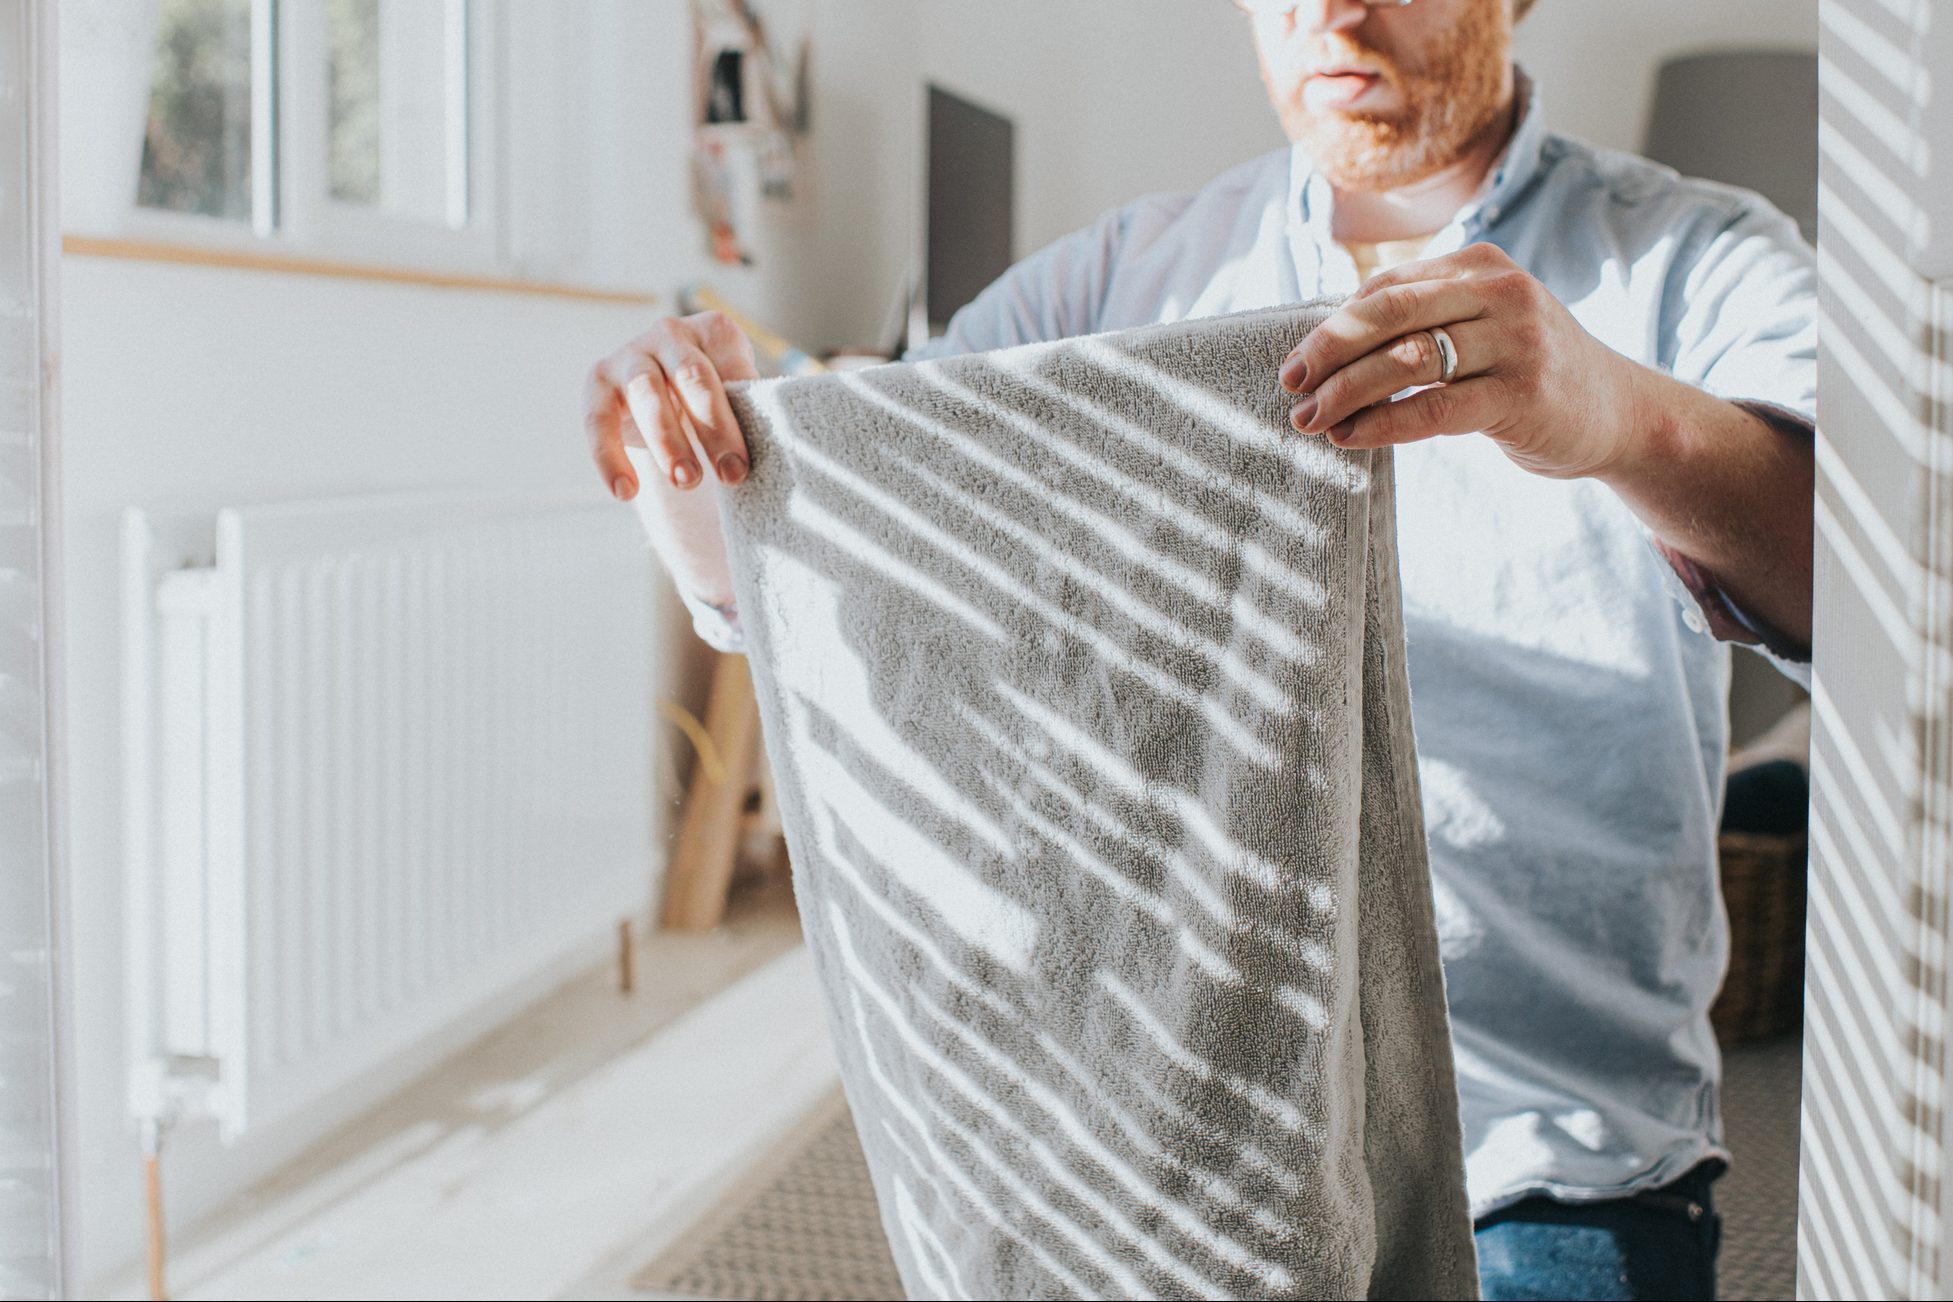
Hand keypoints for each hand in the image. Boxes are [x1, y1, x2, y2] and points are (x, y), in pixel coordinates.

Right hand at [584, 311, 758, 603]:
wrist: (668, 409)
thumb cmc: (716, 407)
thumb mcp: (737, 403)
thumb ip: (751, 411)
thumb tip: (786, 448)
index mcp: (715, 331)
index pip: (728, 370)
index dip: (737, 419)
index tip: (745, 468)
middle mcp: (670, 332)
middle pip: (692, 378)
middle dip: (712, 430)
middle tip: (730, 477)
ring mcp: (631, 353)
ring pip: (647, 394)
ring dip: (667, 441)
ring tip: (686, 482)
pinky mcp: (598, 381)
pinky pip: (598, 419)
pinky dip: (609, 457)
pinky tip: (626, 493)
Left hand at [1278, 242, 1641, 479]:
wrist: (1619, 412)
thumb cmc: (1527, 371)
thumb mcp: (1482, 326)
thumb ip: (1423, 321)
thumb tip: (1326, 342)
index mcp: (1481, 266)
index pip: (1386, 289)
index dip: (1331, 326)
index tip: (1294, 363)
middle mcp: (1501, 293)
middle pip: (1390, 314)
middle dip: (1329, 352)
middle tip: (1289, 385)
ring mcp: (1517, 341)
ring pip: (1407, 361)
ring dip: (1346, 393)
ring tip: (1309, 420)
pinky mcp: (1523, 395)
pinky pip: (1435, 408)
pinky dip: (1384, 424)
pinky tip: (1350, 438)